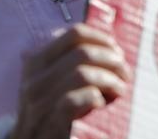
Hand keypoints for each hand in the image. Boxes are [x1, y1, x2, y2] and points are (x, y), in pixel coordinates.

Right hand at [10, 23, 129, 138]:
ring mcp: (38, 103)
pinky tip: (100, 103)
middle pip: (83, 53)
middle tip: (124, 74)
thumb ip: (72, 60)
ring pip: (81, 74)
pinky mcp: (48, 123)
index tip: (117, 52)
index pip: (75, 33)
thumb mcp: (55, 80)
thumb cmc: (53, 109)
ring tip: (118, 90)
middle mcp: (33, 79)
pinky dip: (94, 98)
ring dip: (109, 80)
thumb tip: (112, 46)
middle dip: (112, 61)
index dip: (102, 39)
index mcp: (37, 62)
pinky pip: (73, 101)